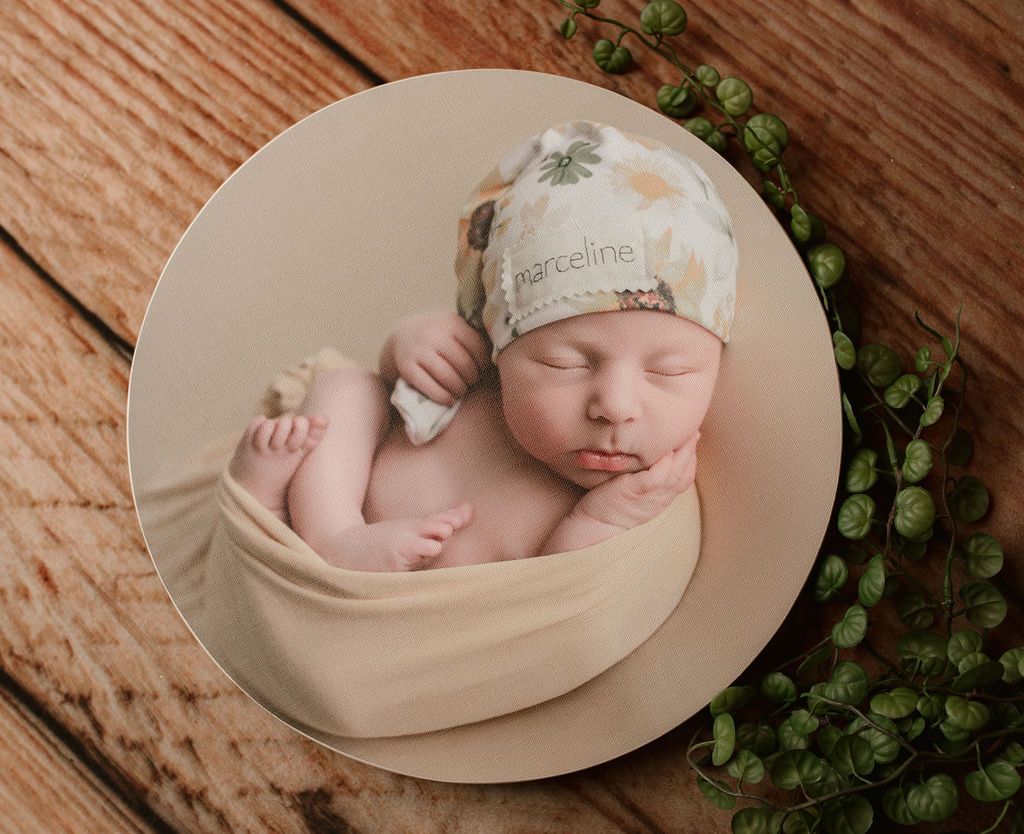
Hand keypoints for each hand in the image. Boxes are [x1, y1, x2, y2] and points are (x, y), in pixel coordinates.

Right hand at [385, 312, 490, 405]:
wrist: (400, 336)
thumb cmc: (437, 336)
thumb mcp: (453, 328)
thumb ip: (471, 338)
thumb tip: (501, 357)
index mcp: (451, 322)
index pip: (478, 348)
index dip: (483, 364)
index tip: (481, 370)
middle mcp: (434, 334)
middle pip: (465, 366)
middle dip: (471, 379)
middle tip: (470, 383)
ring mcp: (419, 350)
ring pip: (450, 378)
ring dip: (459, 390)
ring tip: (460, 391)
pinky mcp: (407, 367)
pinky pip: (431, 388)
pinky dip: (443, 397)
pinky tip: (448, 399)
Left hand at [572, 431, 699, 530]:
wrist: (594, 529)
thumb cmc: (608, 508)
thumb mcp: (634, 494)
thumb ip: (643, 479)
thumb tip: (645, 459)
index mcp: (661, 498)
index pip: (685, 477)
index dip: (691, 459)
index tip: (692, 440)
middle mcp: (660, 498)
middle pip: (685, 472)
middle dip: (691, 450)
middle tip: (695, 430)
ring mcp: (650, 496)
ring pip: (675, 472)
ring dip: (683, 452)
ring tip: (686, 433)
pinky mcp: (636, 491)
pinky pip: (657, 476)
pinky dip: (664, 462)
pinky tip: (666, 447)